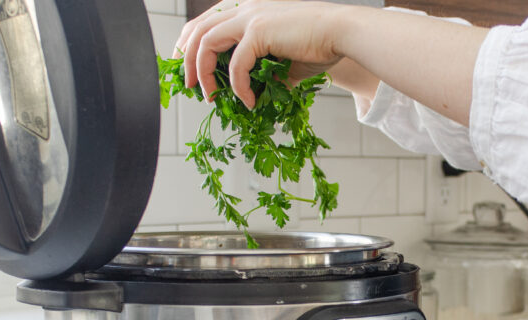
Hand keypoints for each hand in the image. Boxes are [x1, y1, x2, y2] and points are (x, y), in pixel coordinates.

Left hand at [174, 0, 345, 107]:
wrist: (342, 33)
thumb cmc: (320, 44)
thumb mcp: (285, 60)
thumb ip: (267, 72)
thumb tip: (258, 93)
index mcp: (247, 8)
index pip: (205, 21)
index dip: (189, 43)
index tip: (186, 67)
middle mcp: (244, 7)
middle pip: (197, 29)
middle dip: (185, 58)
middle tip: (188, 85)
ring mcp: (249, 15)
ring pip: (206, 42)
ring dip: (202, 72)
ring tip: (209, 96)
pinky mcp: (259, 31)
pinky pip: (236, 64)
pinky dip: (238, 86)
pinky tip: (248, 101)